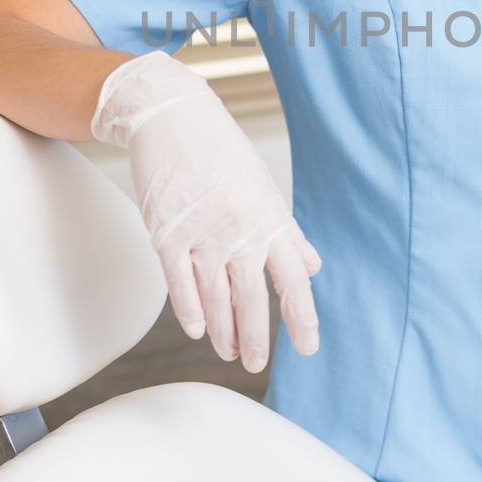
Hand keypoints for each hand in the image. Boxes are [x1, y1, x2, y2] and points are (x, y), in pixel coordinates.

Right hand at [91, 50, 322, 373]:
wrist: (171, 116)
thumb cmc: (222, 152)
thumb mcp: (265, 188)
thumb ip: (289, 233)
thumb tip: (314, 267)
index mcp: (269, 219)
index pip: (293, 280)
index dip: (302, 318)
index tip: (308, 348)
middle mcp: (240, 231)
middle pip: (252, 299)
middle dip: (256, 338)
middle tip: (255, 364)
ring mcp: (201, 234)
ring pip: (216, 297)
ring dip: (224, 331)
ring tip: (229, 352)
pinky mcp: (167, 233)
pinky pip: (179, 283)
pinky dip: (190, 310)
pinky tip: (199, 329)